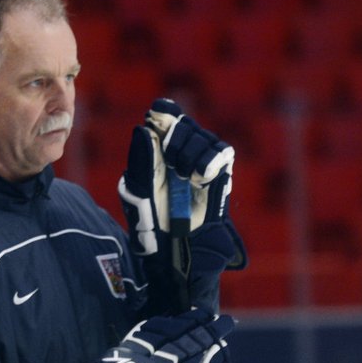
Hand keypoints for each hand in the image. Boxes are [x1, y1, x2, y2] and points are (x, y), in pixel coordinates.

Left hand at [118, 99, 246, 311]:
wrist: (177, 248)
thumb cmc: (152, 225)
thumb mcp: (140, 191)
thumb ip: (143, 160)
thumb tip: (144, 130)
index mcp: (156, 153)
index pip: (164, 116)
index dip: (164, 114)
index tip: (158, 117)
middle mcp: (179, 155)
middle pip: (184, 123)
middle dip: (178, 135)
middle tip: (173, 160)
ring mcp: (200, 164)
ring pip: (203, 136)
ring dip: (193, 151)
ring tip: (186, 176)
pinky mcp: (220, 176)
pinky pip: (221, 152)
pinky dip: (211, 161)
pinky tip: (200, 178)